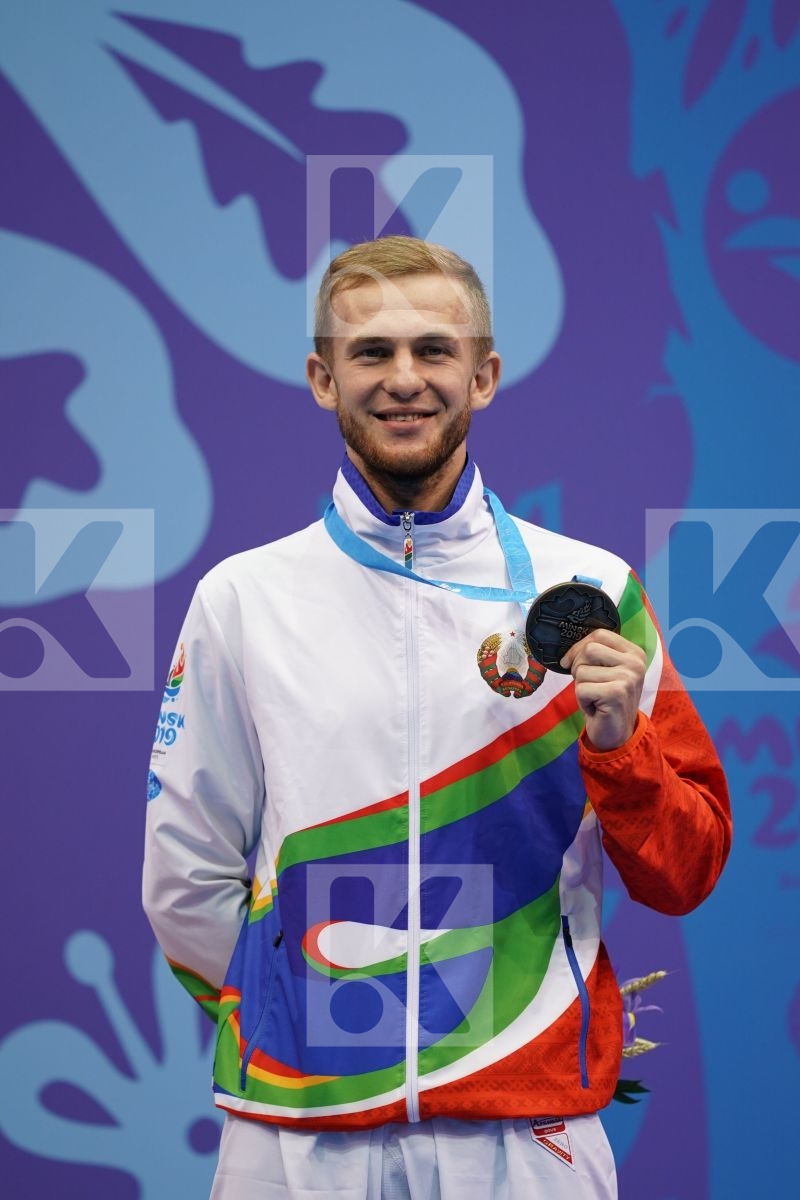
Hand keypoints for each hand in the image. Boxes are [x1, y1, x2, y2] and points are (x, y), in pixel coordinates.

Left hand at [559, 628, 645, 750]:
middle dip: (578, 668)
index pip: (599, 634)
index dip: (578, 647)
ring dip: (581, 687)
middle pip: (589, 649)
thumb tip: (566, 653)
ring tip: (595, 698)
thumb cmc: (605, 700)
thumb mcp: (605, 671)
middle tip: (587, 685)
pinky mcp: (617, 694)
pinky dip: (582, 701)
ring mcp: (628, 678)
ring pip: (582, 671)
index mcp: (634, 653)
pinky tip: (595, 708)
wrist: (617, 734)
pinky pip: (581, 689)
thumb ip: (595, 654)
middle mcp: (635, 663)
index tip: (570, 663)